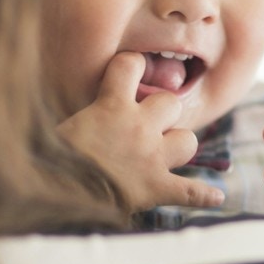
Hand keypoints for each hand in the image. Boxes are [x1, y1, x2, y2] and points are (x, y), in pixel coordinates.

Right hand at [57, 52, 223, 214]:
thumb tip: (55, 101)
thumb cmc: (48, 158)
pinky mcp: (157, 187)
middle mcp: (139, 126)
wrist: (56, 191)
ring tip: (166, 156)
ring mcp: (152, 157)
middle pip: (171, 102)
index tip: (129, 71)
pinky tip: (215, 198)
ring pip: (188, 140)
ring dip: (179, 147)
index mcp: (111, 106)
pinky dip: (203, 195)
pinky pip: (190, 191)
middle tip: (147, 125)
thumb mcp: (58, 124)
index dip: (131, 66)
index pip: (130, 65)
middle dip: (164, 112)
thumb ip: (77, 112)